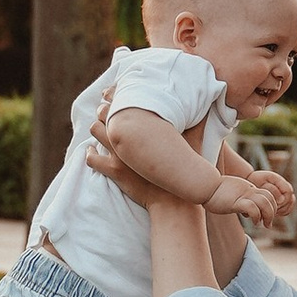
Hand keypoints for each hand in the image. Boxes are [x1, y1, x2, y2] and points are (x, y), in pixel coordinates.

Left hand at [82, 89, 191, 211]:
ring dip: (97, 128)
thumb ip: (198, 123)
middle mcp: (130, 135)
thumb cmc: (187, 169)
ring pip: (95, 131)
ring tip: (102, 130)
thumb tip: (206, 107)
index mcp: (146, 124)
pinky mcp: (114, 171)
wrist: (175, 201)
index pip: (123, 100)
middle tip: (108, 111)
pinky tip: (93, 152)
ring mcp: (119, 153)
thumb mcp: (196, 141)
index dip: (117, 95)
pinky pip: (91, 159)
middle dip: (105, 110)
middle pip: (105, 111)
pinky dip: (90, 154)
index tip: (117, 95)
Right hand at [207, 166, 291, 224]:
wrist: (205, 186)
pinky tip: (254, 222)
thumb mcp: (232, 195)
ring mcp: (243, 195)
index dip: (272, 205)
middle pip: (270, 197)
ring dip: (268, 215)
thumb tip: (243, 210)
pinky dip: (256, 216)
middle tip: (268, 224)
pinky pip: (252, 208)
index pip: (268, 194)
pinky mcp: (236, 202)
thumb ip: (240, 200)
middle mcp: (248, 190)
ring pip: (265, 202)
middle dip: (273, 212)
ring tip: (264, 224)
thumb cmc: (214, 193)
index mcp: (249, 188)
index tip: (266, 218)